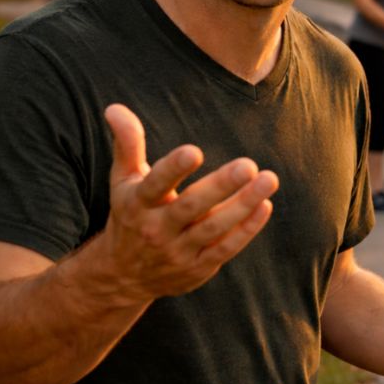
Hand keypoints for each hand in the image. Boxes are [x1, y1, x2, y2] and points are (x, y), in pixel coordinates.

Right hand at [98, 104, 278, 301]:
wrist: (122, 276)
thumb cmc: (130, 215)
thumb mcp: (123, 181)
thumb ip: (127, 144)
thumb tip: (115, 107)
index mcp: (137, 203)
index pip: (154, 184)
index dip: (173, 169)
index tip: (194, 152)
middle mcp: (156, 229)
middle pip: (191, 207)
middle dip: (220, 187)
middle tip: (248, 165)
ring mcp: (178, 251)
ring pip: (214, 228)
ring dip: (243, 205)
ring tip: (269, 179)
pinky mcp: (197, 268)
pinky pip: (225, 249)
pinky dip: (246, 229)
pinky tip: (265, 205)